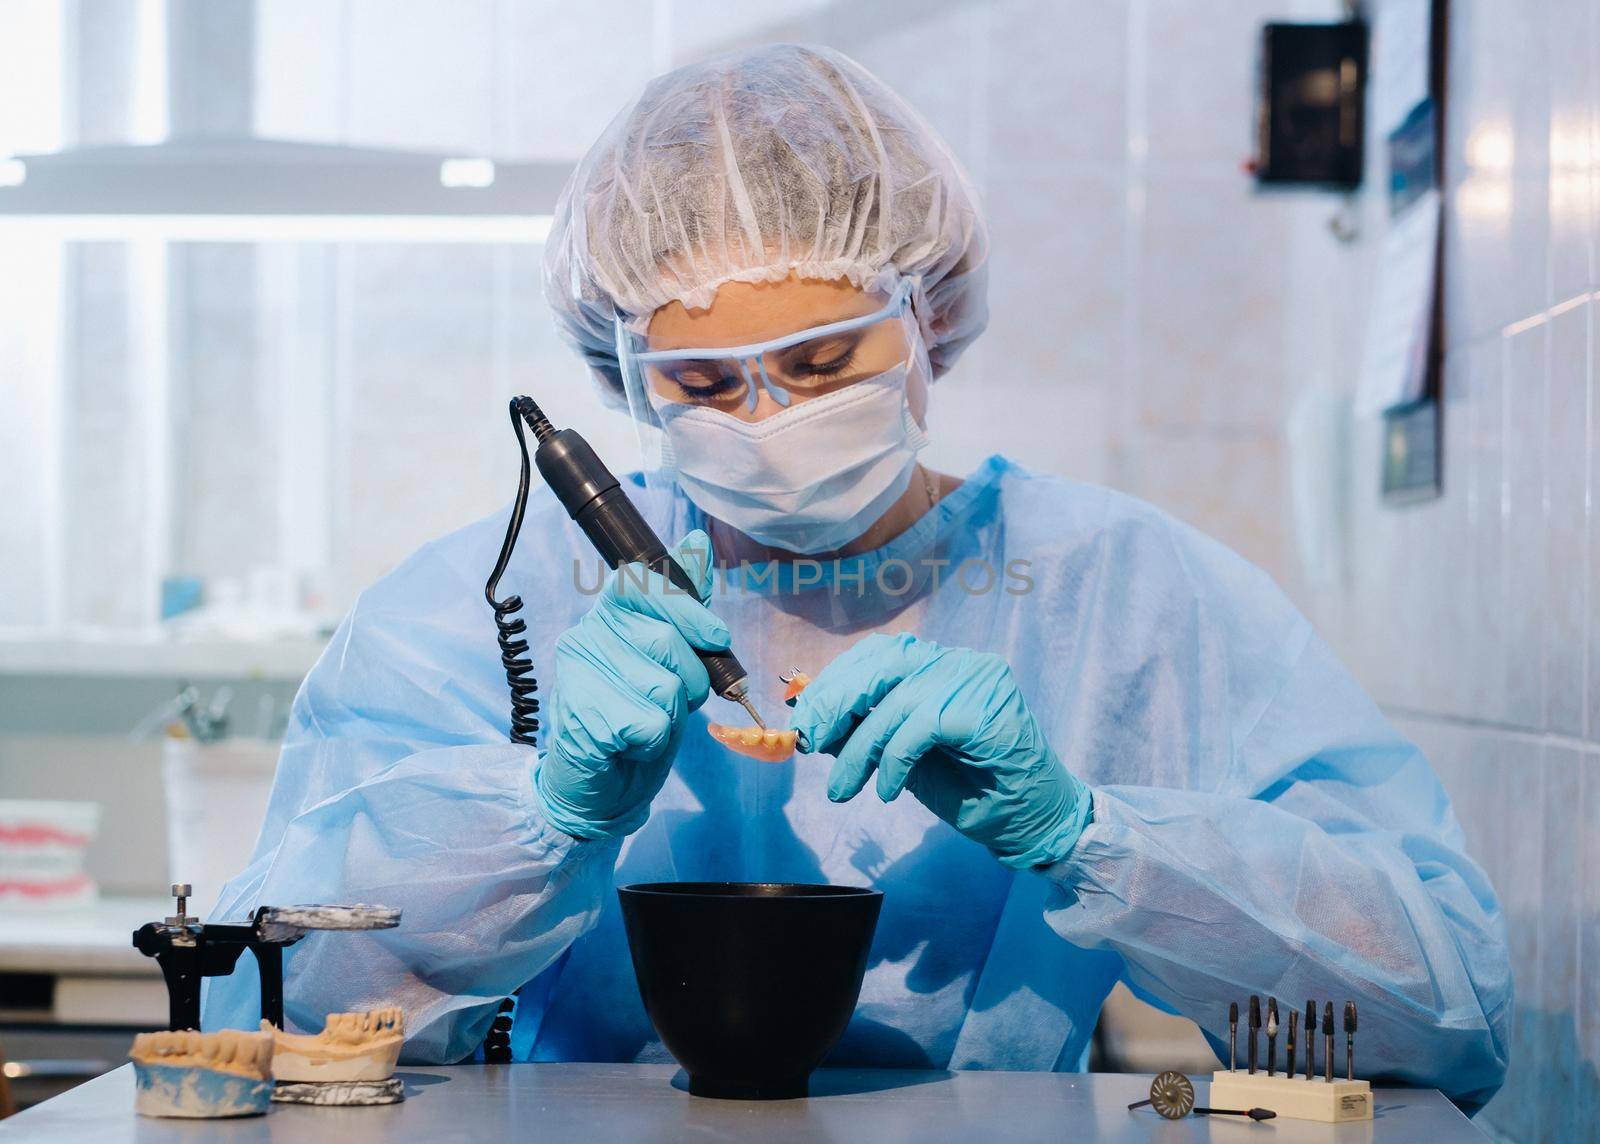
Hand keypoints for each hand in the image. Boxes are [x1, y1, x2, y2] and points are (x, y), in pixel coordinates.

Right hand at [536, 531, 727, 839]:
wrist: (602, 786)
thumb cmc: (639, 715)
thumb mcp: (672, 657)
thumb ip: (685, 605)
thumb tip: (696, 540)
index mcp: (608, 615)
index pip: (645, 585)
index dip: (689, 611)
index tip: (716, 636)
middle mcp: (585, 636)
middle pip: (666, 640)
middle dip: (691, 679)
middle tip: (673, 700)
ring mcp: (577, 676)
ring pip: (664, 686)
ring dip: (672, 716)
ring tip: (646, 723)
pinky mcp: (581, 717)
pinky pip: (650, 723)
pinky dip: (655, 742)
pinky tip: (631, 745)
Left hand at [790, 633, 1090, 868]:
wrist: (1030, 821)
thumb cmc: (969, 786)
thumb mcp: (900, 755)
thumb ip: (861, 730)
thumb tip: (807, 719)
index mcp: (939, 663)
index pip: (875, 656)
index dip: (834, 684)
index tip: (802, 720)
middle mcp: (959, 661)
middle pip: (880, 666)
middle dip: (835, 704)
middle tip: (809, 742)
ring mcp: (976, 680)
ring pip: (895, 700)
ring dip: (859, 747)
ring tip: (843, 788)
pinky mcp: (985, 709)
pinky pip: (919, 728)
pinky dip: (893, 761)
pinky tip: (887, 791)